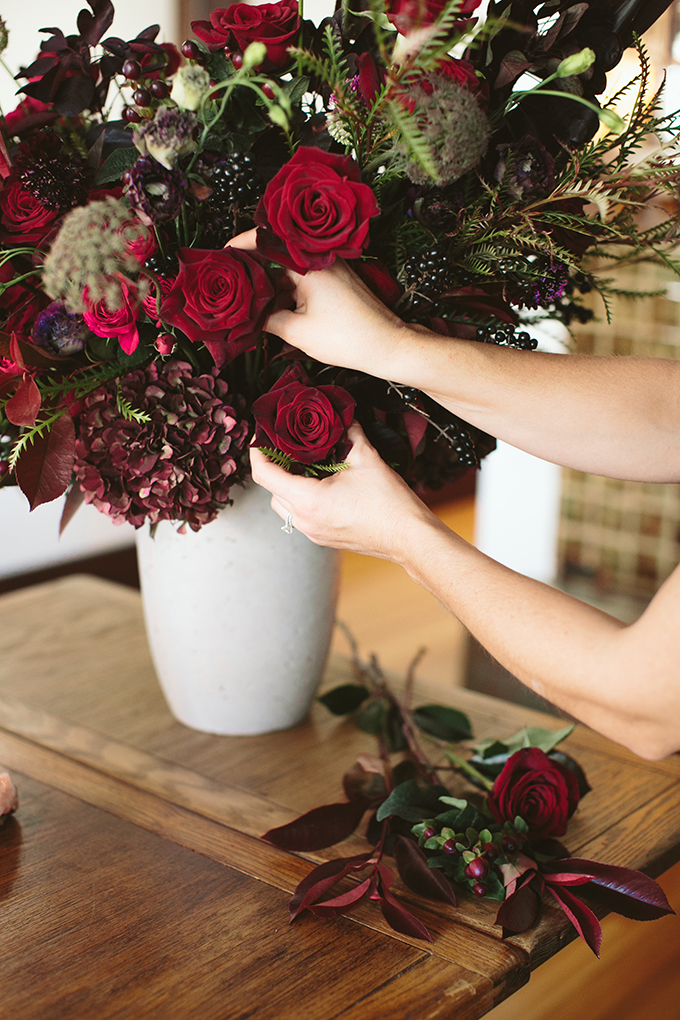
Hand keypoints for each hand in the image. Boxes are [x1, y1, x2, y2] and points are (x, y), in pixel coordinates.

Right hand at [228, 229, 405, 374]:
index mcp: (308, 262)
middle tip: (229, 286)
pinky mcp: (335, 282)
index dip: (239, 245)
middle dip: (251, 272)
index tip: (220, 255)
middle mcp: (319, 259)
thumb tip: (245, 315)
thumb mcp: (297, 332)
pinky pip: (303, 282)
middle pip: (275, 256)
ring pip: (288, 272)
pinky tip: (273, 312)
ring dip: (270, 287)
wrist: (388, 346)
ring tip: (247, 305)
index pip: (265, 241)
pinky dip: (287, 294)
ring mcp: (328, 270)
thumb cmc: (347, 337)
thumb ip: (266, 319)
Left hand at [249, 423, 438, 560]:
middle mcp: (305, 520)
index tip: (261, 437)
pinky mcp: (324, 538)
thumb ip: (349, 433)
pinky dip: (302, 499)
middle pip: (271, 491)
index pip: (265, 474)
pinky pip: (301, 516)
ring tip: (306, 465)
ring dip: (288, 485)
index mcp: (308, 501)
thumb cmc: (390, 504)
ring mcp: (313, 533)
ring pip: (284, 506)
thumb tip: (342, 417)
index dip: (258, 452)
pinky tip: (322, 484)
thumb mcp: (367, 459)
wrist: (410, 538)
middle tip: (287, 446)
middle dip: (275, 467)